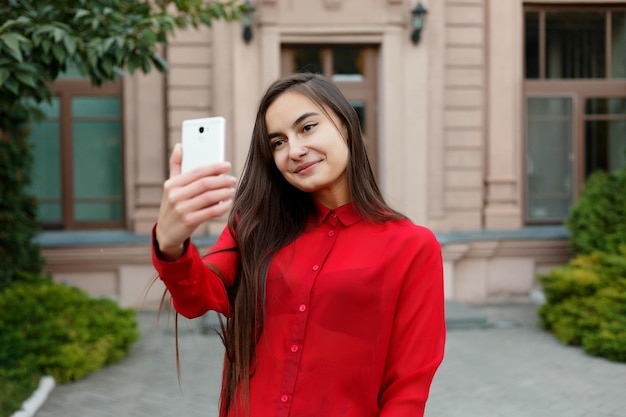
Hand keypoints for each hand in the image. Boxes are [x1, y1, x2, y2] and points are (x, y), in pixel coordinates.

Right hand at [155, 143, 236, 259]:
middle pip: (204, 184)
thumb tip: (180, 145)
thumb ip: (176, 166)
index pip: (197, 172)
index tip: (227, 165)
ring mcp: (181, 209)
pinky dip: (221, 207)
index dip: (214, 167)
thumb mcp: (170, 186)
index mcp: (172, 184)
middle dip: (222, 180)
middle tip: (233, 179)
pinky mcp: (188, 221)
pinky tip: (228, 203)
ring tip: (232, 191)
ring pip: (209, 197)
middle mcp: (175, 195)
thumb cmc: (172, 205)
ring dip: (224, 193)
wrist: (166, 232)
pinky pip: (210, 212)